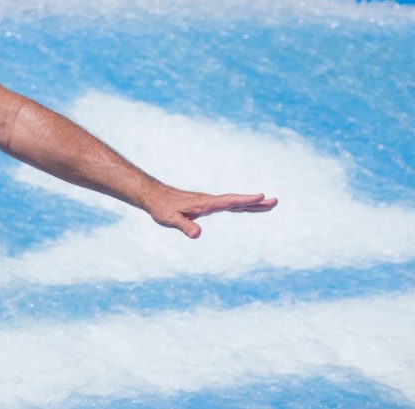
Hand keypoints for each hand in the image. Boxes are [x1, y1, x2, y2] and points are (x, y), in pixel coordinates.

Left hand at [146, 188, 276, 238]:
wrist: (154, 196)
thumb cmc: (162, 208)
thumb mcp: (170, 219)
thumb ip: (184, 226)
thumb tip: (198, 234)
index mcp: (204, 204)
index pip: (229, 202)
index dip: (245, 200)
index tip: (261, 196)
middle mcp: (210, 201)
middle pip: (237, 201)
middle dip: (256, 203)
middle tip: (276, 201)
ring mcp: (209, 202)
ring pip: (235, 203)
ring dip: (252, 204)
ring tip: (270, 204)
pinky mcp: (207, 205)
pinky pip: (228, 205)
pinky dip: (241, 205)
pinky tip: (247, 207)